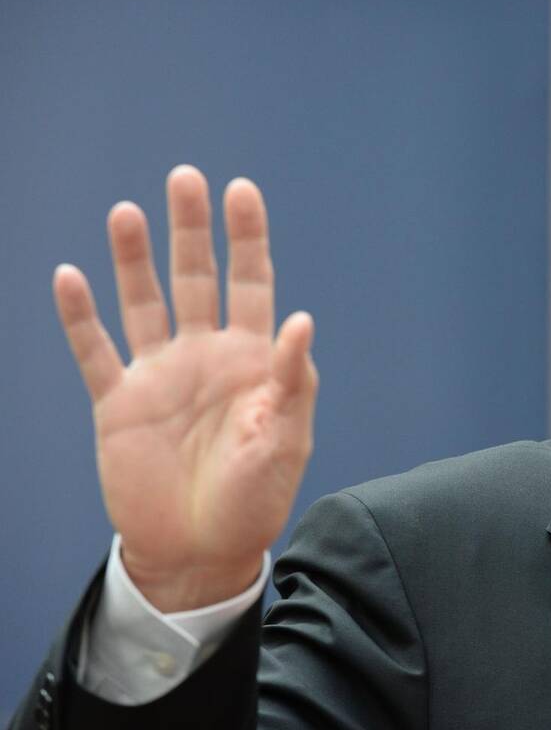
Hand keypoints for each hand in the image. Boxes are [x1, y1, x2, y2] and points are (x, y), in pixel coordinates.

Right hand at [53, 166, 317, 611]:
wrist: (202, 552)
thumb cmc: (256, 499)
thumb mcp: (286, 441)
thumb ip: (292, 381)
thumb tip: (302, 320)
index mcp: (252, 359)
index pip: (251, 283)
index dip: (246, 238)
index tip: (241, 191)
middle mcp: (204, 356)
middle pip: (196, 278)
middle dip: (191, 230)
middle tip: (185, 177)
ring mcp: (160, 376)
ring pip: (143, 303)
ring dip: (134, 260)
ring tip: (127, 213)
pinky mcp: (119, 405)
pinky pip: (95, 353)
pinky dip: (80, 318)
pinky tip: (69, 277)